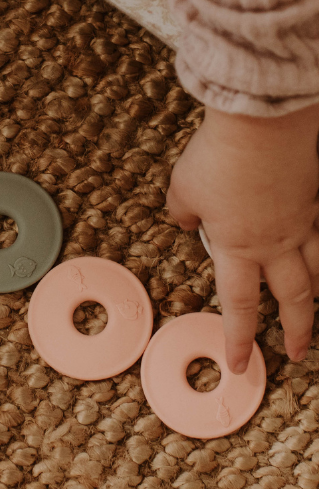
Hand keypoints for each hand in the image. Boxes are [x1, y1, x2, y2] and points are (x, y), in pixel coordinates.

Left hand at [167, 102, 318, 372]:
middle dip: (295, 330)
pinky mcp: (316, 198)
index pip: (238, 304)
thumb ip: (183, 211)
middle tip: (295, 353)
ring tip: (314, 309)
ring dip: (317, 296)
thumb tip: (185, 222)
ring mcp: (304, 221)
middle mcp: (278, 243)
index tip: (239, 363)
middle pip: (293, 299)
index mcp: (239, 247)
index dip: (238, 337)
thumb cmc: (220, 157)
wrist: (265, 125)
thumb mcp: (184, 188)